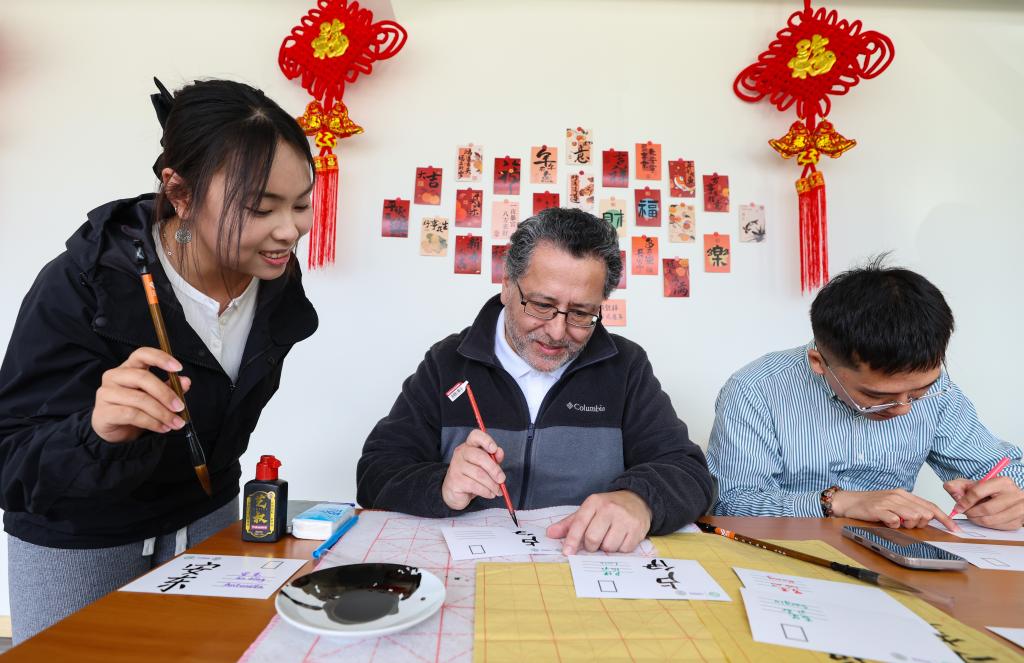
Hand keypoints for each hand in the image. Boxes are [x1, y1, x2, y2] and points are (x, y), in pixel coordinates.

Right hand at [92, 347, 189, 442]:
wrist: (114, 432)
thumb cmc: (134, 409)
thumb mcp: (154, 397)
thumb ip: (169, 387)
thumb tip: (185, 381)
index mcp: (128, 367)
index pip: (142, 354)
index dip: (160, 358)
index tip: (178, 368)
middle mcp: (114, 376)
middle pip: (143, 377)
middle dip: (165, 393)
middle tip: (180, 407)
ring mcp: (106, 393)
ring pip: (139, 399)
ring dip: (162, 413)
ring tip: (175, 423)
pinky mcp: (103, 412)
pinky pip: (132, 415)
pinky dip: (152, 422)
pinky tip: (162, 428)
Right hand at [441, 429, 504, 510]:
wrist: (455, 492)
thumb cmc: (472, 475)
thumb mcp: (485, 466)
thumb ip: (493, 458)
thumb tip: (499, 452)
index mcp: (469, 445)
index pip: (475, 436)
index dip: (486, 440)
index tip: (495, 449)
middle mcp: (461, 453)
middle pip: (480, 456)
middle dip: (494, 469)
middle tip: (502, 479)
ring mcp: (456, 466)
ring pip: (478, 474)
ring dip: (492, 484)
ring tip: (497, 490)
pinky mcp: (455, 480)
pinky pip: (474, 485)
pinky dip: (486, 491)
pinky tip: (490, 494)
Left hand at [546, 490, 651, 554]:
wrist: (637, 500)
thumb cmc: (607, 508)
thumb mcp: (588, 510)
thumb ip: (569, 524)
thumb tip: (550, 533)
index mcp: (594, 502)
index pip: (579, 524)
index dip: (572, 540)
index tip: (567, 552)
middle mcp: (610, 508)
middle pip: (593, 538)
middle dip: (591, 546)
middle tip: (594, 543)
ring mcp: (625, 519)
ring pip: (608, 547)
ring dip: (606, 548)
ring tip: (609, 537)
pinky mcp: (637, 529)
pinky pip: (624, 550)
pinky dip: (620, 549)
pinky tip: (621, 539)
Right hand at [829, 488, 959, 530]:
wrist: (848, 501)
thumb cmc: (870, 504)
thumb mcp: (892, 504)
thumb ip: (909, 509)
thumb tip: (925, 519)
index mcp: (904, 494)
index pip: (930, 506)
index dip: (944, 518)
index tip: (954, 529)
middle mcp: (898, 496)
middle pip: (924, 513)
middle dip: (920, 524)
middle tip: (906, 524)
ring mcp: (888, 502)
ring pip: (913, 517)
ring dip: (907, 525)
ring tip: (895, 522)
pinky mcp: (879, 509)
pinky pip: (895, 521)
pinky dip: (893, 524)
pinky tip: (886, 521)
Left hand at [945, 477, 1023, 529]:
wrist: (1008, 497)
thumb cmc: (990, 491)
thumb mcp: (974, 484)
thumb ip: (959, 485)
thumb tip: (949, 487)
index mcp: (1002, 482)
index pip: (978, 492)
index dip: (964, 501)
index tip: (958, 506)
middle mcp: (1014, 495)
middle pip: (985, 509)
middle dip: (970, 512)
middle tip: (965, 512)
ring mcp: (1019, 509)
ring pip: (990, 520)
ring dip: (976, 520)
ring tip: (973, 515)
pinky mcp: (1019, 522)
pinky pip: (997, 527)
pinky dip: (986, 525)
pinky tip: (984, 518)